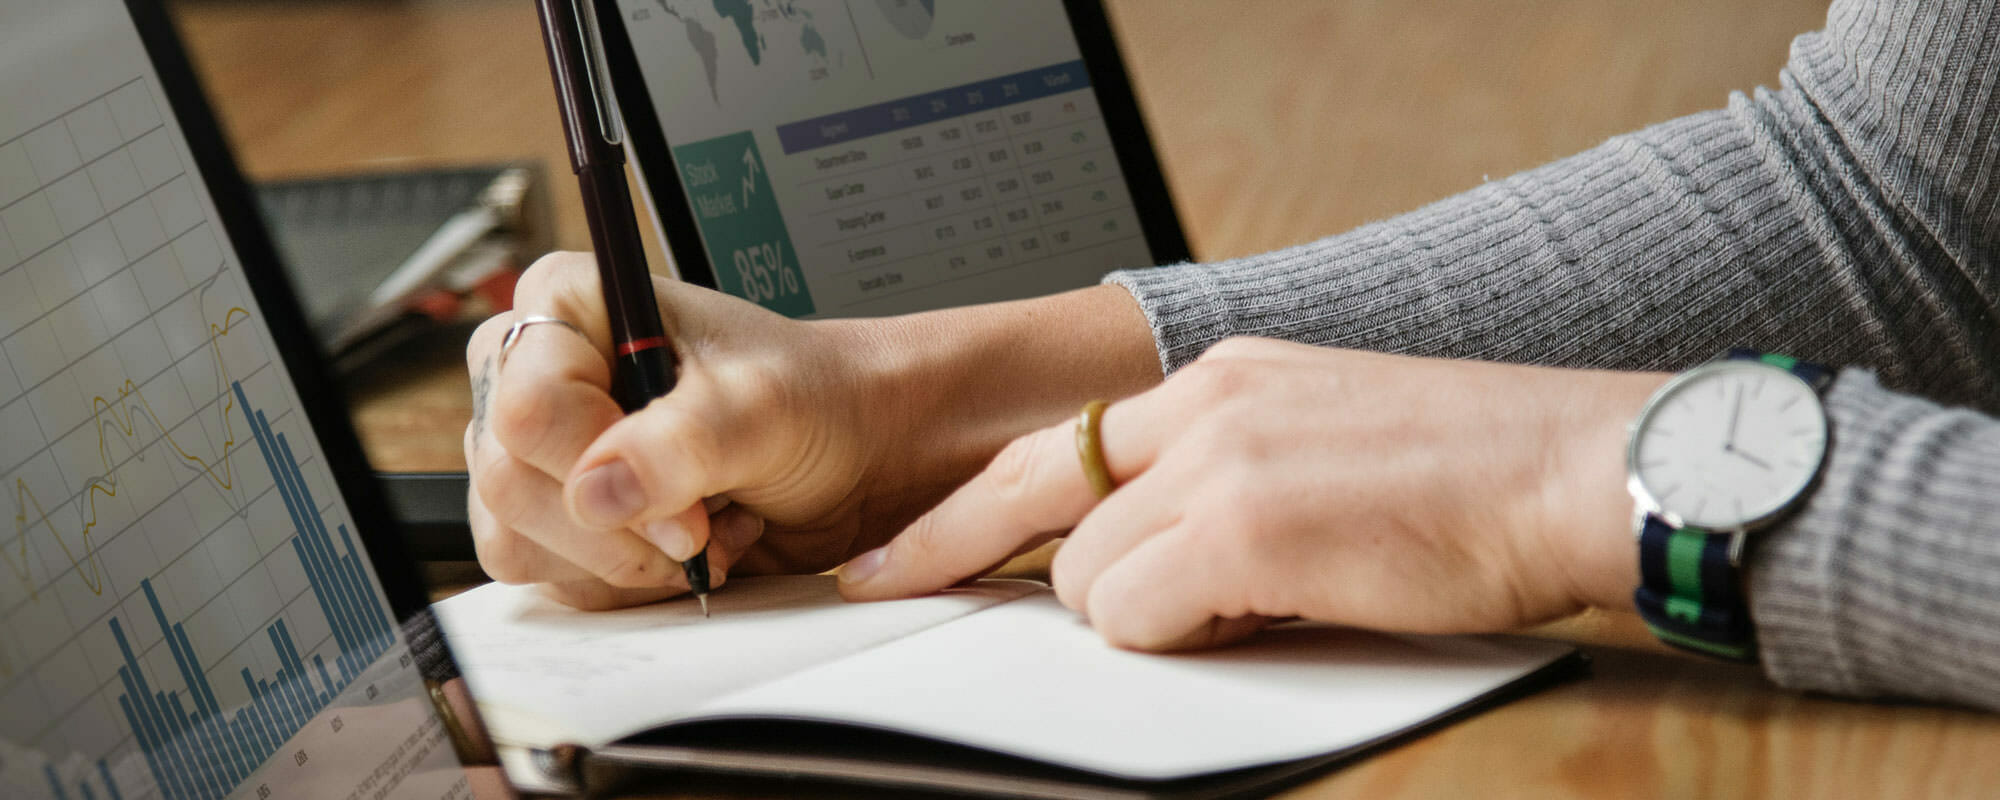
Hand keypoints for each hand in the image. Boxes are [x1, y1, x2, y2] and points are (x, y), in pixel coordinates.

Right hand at [465, 253, 1159, 608]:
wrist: (850, 452)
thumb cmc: (814, 401)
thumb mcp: (763, 408)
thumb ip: (683, 443)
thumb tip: (598, 490)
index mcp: (569, 303)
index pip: (529, 405)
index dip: (600, 467)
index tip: (686, 502)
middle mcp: (536, 369)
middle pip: (511, 480)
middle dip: (618, 528)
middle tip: (703, 525)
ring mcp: (538, 448)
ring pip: (517, 536)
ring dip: (621, 559)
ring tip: (703, 525)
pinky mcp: (554, 512)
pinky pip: (545, 573)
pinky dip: (619, 579)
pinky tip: (682, 547)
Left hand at [838, 338, 1666, 649]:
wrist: (1582, 468)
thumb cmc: (1479, 475)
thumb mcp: (1325, 439)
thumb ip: (1228, 477)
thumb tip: (1156, 556)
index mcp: (1225, 377)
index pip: (1059, 441)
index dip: (966, 505)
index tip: (899, 549)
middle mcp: (1208, 402)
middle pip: (1038, 496)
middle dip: (967, 555)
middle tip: (893, 592)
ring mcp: (1222, 459)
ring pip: (1086, 573)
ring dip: (1136, 614)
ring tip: (1240, 607)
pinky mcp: (1247, 525)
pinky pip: (1135, 614)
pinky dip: (1174, 638)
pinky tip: (1260, 616)